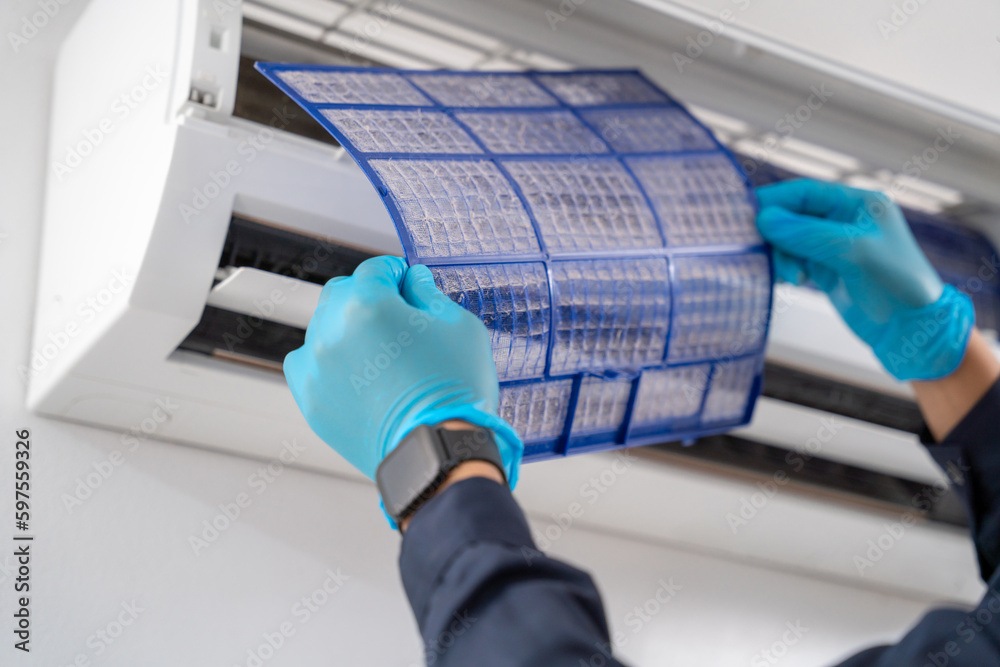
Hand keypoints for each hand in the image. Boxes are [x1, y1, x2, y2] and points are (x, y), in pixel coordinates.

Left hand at [283, 256, 522, 488]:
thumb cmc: (454, 392)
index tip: (407, 282)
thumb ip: (429, 294)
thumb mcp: (459, 327)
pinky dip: (329, 361)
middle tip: (397, 316)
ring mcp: (316, 367)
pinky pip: (309, 364)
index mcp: (368, 304)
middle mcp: (332, 330)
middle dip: (369, 296)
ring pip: (324, 327)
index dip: (397, 273)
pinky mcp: (311, 400)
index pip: (376, 269)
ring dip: (348, 329)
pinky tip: (358, 373)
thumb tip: (414, 282)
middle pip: (343, 292)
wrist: (439, 453)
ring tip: (381, 354)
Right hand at [756, 180, 973, 380]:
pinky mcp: (825, 269)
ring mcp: (832, 245)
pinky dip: (784, 268)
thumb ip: (807, 234)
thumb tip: (763, 219)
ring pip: (789, 240)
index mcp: (858, 203)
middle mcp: (843, 219)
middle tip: (758, 252)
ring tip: (792, 278)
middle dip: (776, 234)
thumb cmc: (895, 283)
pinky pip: (792, 259)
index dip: (774, 201)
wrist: (909, 329)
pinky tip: (789, 281)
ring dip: (781, 257)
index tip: (743, 213)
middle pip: (792, 216)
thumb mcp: (852, 252)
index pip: (805, 193)